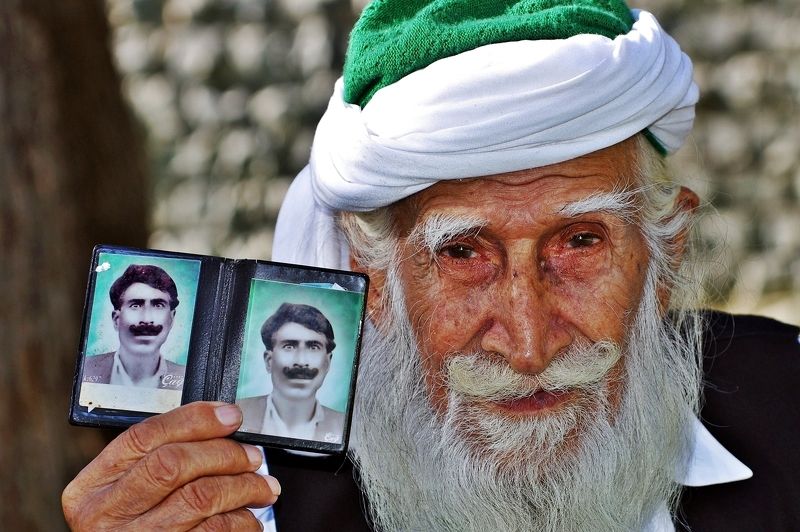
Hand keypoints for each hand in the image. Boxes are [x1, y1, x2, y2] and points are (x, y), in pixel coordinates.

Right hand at [62, 401, 279, 530]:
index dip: (193, 419)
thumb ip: (153, 461)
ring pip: (200, 498)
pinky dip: (241, 521)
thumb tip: (216, 428)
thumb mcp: (121, 493)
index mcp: (92, 488)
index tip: (229, 415)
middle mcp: (108, 516)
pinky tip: (248, 517)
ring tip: (262, 486)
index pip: (143, 437)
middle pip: (173, 464)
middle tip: (251, 456)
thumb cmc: (128, 530)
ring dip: (243, 486)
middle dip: (224, 453)